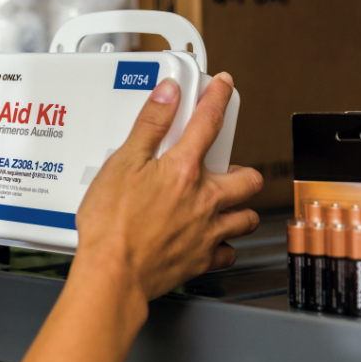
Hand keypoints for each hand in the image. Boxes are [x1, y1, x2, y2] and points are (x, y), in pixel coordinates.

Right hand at [75, 73, 262, 301]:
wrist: (112, 274)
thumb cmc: (112, 225)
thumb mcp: (121, 164)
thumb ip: (148, 127)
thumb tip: (168, 95)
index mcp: (183, 171)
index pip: (208, 122)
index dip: (218, 98)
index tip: (223, 86)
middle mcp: (204, 200)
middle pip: (248, 179)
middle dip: (243, 170)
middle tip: (226, 168)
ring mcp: (207, 232)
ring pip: (247, 217)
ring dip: (241, 208)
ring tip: (224, 204)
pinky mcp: (200, 261)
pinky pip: (228, 253)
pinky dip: (225, 246)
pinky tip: (212, 241)